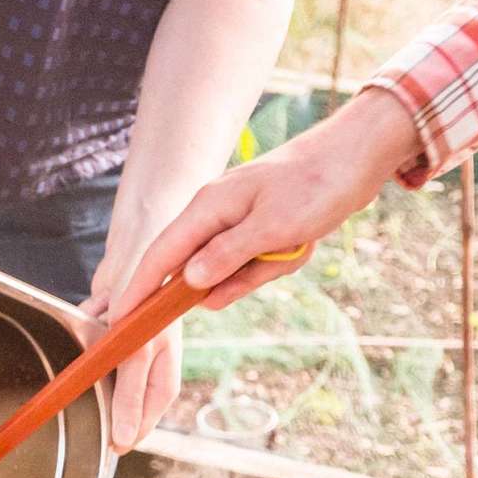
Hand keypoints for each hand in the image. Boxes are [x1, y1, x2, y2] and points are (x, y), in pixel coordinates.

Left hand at [81, 258, 181, 452]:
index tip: (111, 446)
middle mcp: (148, 355)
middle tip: (89, 418)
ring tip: (85, 358)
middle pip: (125, 391)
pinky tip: (90, 313)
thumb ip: (129, 393)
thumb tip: (125, 438)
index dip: (131, 428)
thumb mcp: (139, 349)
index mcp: (163, 367)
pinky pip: (89, 335)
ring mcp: (127, 336)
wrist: (139, 238)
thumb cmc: (148, 290)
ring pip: (103, 364)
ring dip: (92, 361)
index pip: (149, 410)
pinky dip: (85, 327)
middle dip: (107, 398)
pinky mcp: (107, 318)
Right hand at [110, 87, 421, 316]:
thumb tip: (188, 282)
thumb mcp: (272, 227)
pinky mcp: (257, 229)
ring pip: (232, 272)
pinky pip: (255, 265)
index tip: (119, 322)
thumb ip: (227, 256)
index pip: (158, 257)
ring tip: (297, 243)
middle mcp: (214, 215)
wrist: (358, 155)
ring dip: (265, 269)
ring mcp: (236, 222)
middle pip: (199, 271)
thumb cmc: (317, 184)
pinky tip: (300, 243)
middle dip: (235, 280)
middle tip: (273, 259)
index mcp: (207, 208)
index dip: (137, 290)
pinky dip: (278, 262)